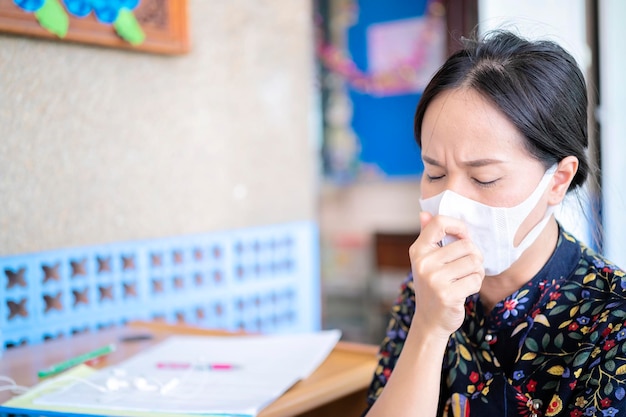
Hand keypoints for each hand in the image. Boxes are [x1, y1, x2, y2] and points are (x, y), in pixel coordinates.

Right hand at [409, 212, 484, 339]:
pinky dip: (476, 285)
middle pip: (466, 245)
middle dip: (474, 256)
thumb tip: (424, 213)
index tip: (463, 237)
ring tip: (466, 278)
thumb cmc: (432, 286)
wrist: (429, 321)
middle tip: (467, 267)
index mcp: (418, 250)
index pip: (439, 223)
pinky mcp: (447, 295)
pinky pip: (476, 280)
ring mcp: (434, 279)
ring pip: (474, 262)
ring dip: (477, 271)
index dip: (458, 226)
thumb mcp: (426, 260)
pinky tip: (465, 290)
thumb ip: (428, 236)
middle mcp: (424, 262)